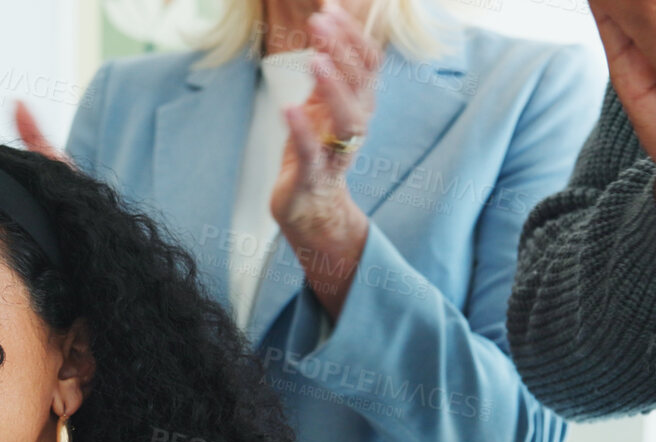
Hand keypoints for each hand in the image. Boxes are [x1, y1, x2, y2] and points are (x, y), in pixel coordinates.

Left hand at [272, 1, 379, 315]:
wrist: (309, 207)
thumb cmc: (313, 148)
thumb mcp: (319, 102)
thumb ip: (325, 65)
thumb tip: (325, 20)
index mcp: (358, 105)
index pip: (366, 63)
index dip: (351, 34)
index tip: (329, 7)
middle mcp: (354, 126)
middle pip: (361, 83)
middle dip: (342, 50)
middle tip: (319, 21)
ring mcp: (337, 152)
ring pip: (348, 118)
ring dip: (333, 87)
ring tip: (316, 59)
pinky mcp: (314, 177)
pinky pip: (314, 153)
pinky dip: (301, 131)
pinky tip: (288, 108)